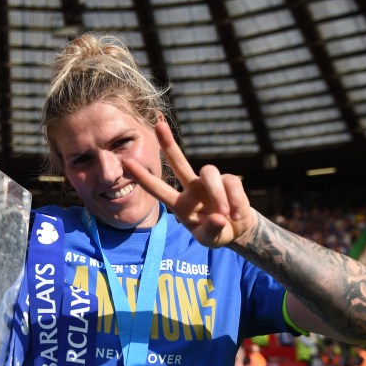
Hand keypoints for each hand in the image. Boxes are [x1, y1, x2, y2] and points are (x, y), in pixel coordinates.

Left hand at [125, 120, 255, 247]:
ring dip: (218, 195)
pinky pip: (231, 183)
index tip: (127, 163)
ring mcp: (209, 182)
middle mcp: (191, 188)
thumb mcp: (210, 240)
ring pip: (210, 174)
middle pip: (178, 162)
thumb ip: (211, 231)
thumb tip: (219, 219)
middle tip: (158, 125)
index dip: (143, 177)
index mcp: (180, 204)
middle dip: (168, 144)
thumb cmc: (216, 233)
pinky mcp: (228, 180)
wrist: (239, 229)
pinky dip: (236, 201)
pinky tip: (237, 216)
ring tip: (225, 214)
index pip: (158, 189)